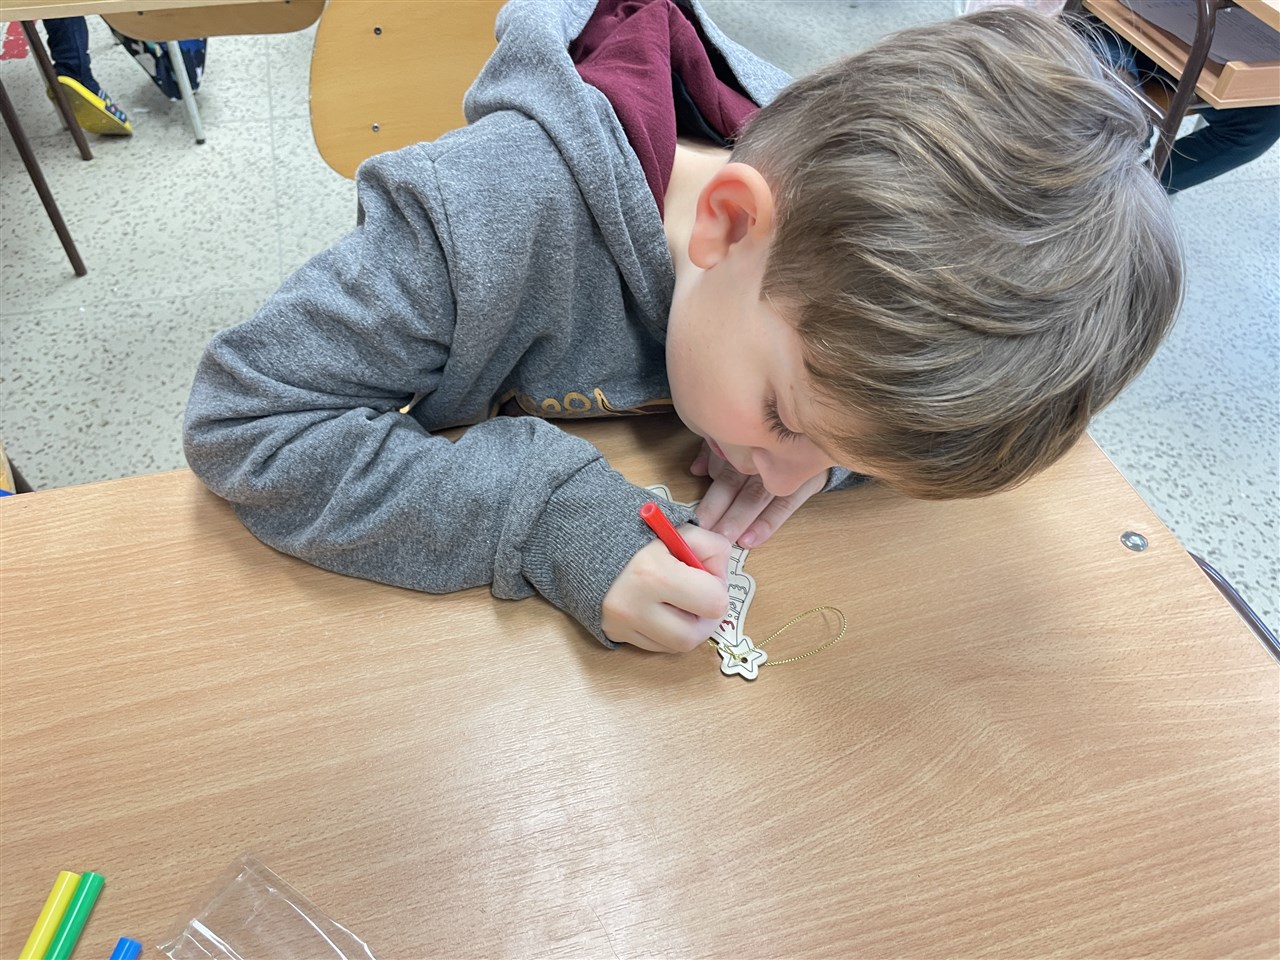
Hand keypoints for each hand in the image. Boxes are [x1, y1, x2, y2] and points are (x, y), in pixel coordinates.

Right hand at [601, 524, 730, 652]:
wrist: (584, 539)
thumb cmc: (636, 532)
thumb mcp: (678, 529)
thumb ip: (712, 549)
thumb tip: (722, 578)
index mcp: (654, 574)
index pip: (714, 603)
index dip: (719, 588)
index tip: (708, 575)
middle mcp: (635, 606)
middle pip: (693, 635)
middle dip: (706, 618)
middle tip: (701, 598)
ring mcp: (622, 624)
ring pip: (675, 646)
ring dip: (687, 627)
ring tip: (681, 602)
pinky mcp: (614, 633)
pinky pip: (655, 646)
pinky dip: (667, 632)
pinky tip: (661, 609)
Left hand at [690, 441, 827, 547]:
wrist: (816, 435)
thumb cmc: (770, 439)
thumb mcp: (739, 437)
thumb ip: (714, 451)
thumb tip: (696, 471)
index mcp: (743, 446)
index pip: (722, 471)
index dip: (710, 497)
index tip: (696, 519)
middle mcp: (760, 458)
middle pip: (734, 485)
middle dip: (719, 511)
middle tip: (705, 533)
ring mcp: (782, 471)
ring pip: (755, 497)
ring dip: (739, 520)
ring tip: (726, 539)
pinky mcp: (803, 484)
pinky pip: (784, 506)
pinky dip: (767, 523)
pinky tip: (751, 540)